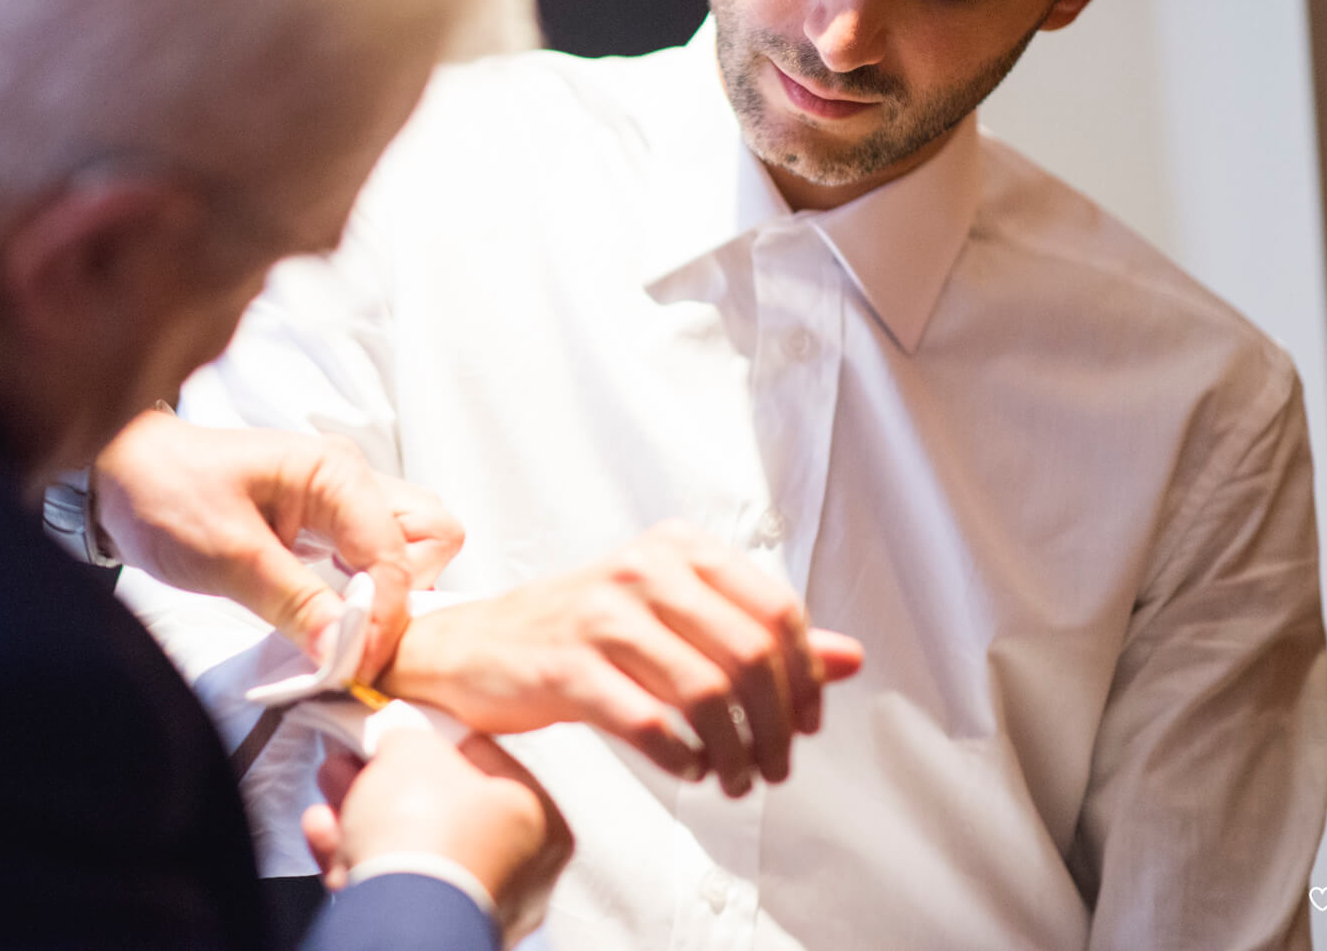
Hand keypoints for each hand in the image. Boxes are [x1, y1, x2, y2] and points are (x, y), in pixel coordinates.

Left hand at [90, 412, 464, 676]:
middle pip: (429, 537)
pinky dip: (363, 596)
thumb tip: (347, 654)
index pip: (397, 552)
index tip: (355, 663)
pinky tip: (330, 623)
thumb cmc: (166, 495)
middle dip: (406, 595)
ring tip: (344, 638)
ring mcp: (341, 501)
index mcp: (335, 472)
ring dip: (388, 598)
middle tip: (359, 639)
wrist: (119, 474)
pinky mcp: (324, 525)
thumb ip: (296, 603)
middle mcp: (351, 480)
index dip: (384, 614)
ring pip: (408, 549)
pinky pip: (371, 559)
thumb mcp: (229, 555)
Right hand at [302, 730, 571, 947]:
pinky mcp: (427, 931)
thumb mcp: (416, 747)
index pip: (486, 764)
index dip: (435, 738)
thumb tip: (398, 742)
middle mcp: (516, 871)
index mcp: (541, 823)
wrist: (398, 915)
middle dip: (386, 779)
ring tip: (332, 784)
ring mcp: (472, 906)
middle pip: (439, 807)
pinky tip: (324, 828)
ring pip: (409, 847)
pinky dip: (353, 854)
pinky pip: (389, 883)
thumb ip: (410, 736)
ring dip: (362, 813)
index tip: (401, 731)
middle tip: (356, 757)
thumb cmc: (427, 829)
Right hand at [379, 521, 864, 795]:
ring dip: (736, 751)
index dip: (805, 678)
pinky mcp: (567, 666)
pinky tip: (689, 769)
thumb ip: (760, 633)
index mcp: (678, 548)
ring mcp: (602, 615)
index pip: (776, 611)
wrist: (474, 648)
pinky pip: (649, 721)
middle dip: (777, 726)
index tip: (805, 723)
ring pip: (707, 692)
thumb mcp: (675, 619)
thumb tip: (851, 659)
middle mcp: (643, 569)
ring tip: (735, 779)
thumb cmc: (583, 633)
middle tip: (776, 767)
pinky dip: (683, 756)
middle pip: (749, 654)